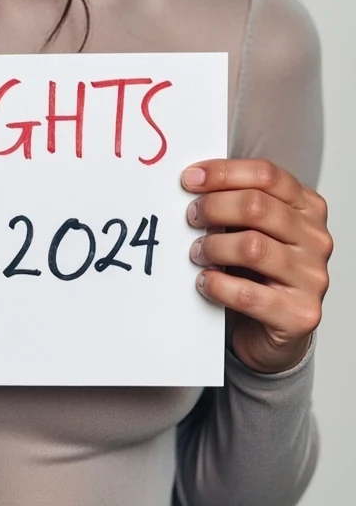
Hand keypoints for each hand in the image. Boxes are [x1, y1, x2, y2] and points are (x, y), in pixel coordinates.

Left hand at [181, 159, 332, 373]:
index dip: (224, 173)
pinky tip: (205, 282)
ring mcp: (312, 277)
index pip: (267, 175)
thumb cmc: (258, 274)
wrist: (270, 332)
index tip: (191, 178)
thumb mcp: (253, 230)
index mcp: (307, 208)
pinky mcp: (299, 313)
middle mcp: (315, 239)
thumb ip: (236, 204)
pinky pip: (248, 293)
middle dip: (213, 207)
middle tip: (191, 217)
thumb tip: (194, 184)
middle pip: (257, 206)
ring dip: (213, 247)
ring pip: (252, 247)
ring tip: (197, 253)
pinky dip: (218, 285)